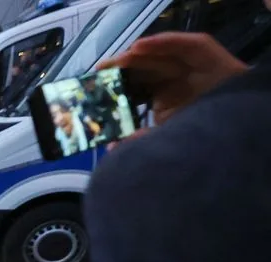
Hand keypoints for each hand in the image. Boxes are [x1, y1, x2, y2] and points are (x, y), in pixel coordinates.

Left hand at [98, 33, 246, 125]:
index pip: (134, 87)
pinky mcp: (203, 51)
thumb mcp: (166, 137)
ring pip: (158, 56)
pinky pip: (180, 44)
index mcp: (161, 96)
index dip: (115, 86)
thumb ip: (141, 139)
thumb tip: (111, 147)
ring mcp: (187, 65)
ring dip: (136, 56)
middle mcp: (172, 78)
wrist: (237, 126)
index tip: (94, 88)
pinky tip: (139, 47)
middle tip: (99, 70)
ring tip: (115, 61)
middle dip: (121, 69)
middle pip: (142, 69)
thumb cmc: (203, 133)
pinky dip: (160, 43)